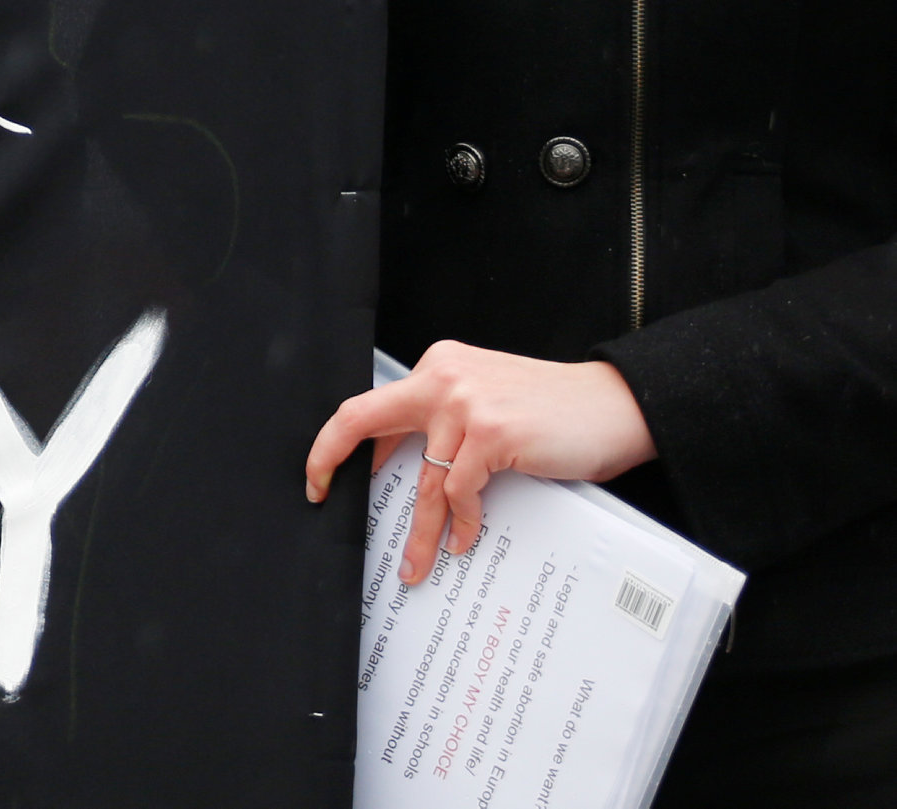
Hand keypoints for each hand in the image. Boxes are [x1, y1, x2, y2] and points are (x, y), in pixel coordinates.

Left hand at [305, 342, 655, 585]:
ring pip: (423, 479)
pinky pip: (460, 490)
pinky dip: (462, 522)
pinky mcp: (493, 433)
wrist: (616, 407)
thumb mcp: (486, 403)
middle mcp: (443, 377)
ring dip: (419, 529)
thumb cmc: (554, 413)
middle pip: (363, 420)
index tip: (319, 475)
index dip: (336, 443)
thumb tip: (392, 466)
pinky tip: (465, 540)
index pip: (370, 406)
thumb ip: (442, 424)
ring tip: (415, 565)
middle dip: (329, 459)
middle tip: (317, 496)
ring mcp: (466, 403)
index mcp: (438, 368)